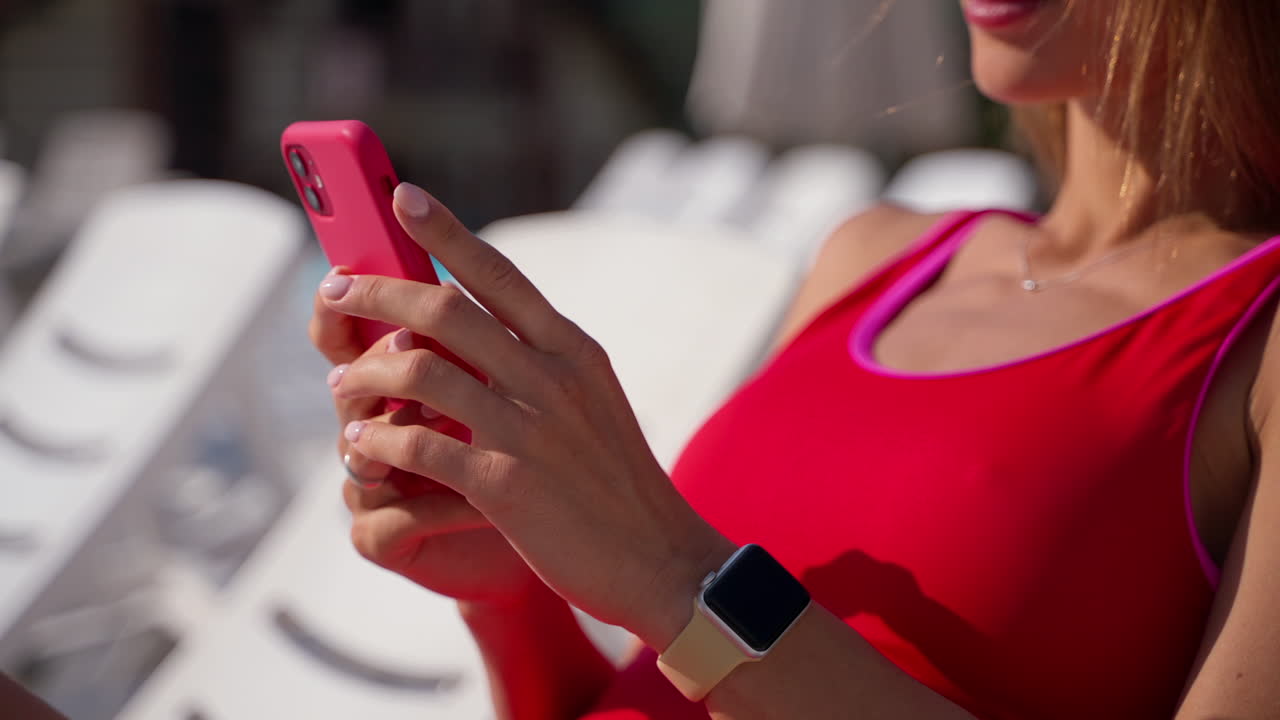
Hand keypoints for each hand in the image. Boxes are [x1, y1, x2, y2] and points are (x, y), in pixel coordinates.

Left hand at [323, 183, 735, 649]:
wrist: (661, 559)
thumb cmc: (619, 484)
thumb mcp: (594, 403)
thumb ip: (544, 364)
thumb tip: (479, 330)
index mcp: (573, 350)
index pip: (500, 274)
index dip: (447, 231)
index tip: (404, 196)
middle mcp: (551, 376)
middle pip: (443, 308)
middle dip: (375, 292)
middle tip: (334, 292)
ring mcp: (528, 428)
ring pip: (418, 369)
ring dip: (363, 374)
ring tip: (340, 387)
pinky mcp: (504, 483)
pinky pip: (416, 443)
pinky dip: (377, 439)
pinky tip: (363, 444)